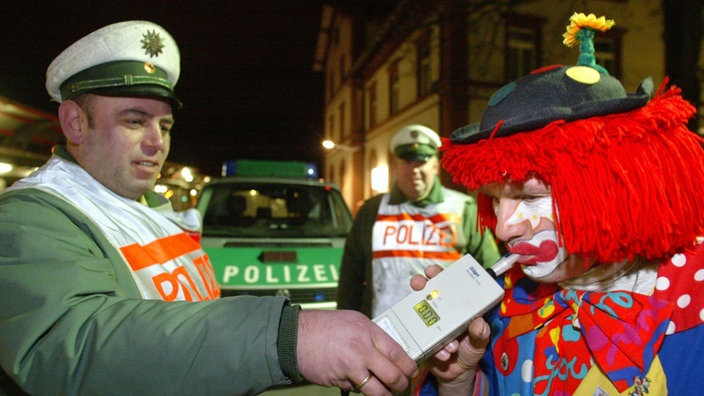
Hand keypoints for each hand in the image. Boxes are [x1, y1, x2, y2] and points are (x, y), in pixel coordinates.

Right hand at [296, 309, 416, 394]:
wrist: (294, 336)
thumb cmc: (323, 327)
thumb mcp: (353, 321)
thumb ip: (371, 336)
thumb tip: (388, 353)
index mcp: (367, 331)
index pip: (397, 352)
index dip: (408, 366)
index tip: (411, 371)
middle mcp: (362, 348)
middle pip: (393, 374)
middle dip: (400, 384)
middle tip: (400, 386)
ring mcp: (351, 366)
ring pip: (378, 390)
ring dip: (385, 395)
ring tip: (385, 393)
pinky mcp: (340, 380)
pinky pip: (357, 390)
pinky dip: (360, 389)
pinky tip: (357, 383)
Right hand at [410, 265, 490, 393]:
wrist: (457, 374)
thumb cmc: (469, 351)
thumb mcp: (479, 342)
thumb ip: (481, 333)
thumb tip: (479, 322)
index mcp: (455, 306)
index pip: (445, 284)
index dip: (437, 274)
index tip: (432, 271)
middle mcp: (439, 311)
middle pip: (426, 291)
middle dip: (420, 284)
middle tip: (420, 285)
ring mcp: (427, 324)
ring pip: (418, 312)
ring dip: (427, 321)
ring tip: (448, 342)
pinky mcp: (420, 340)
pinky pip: (420, 338)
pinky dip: (435, 347)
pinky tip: (445, 354)